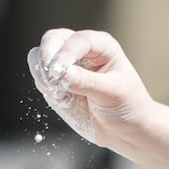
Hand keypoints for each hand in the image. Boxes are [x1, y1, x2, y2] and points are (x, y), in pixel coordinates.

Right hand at [28, 28, 152, 146]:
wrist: (125, 129)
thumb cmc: (128, 106)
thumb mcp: (113, 93)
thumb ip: (88, 82)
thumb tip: (64, 74)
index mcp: (101, 45)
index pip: (77, 40)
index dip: (65, 53)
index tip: (59, 72)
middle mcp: (82, 50)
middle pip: (52, 39)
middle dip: (47, 57)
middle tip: (52, 79)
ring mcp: (67, 65)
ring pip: (40, 56)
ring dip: (43, 74)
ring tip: (61, 94)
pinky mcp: (57, 82)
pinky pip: (40, 77)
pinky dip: (43, 86)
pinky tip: (61, 99)